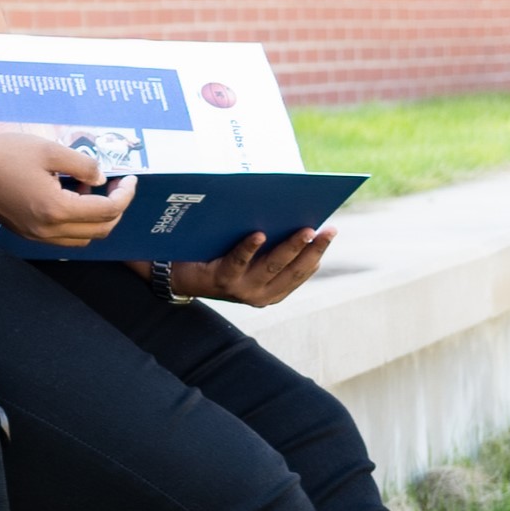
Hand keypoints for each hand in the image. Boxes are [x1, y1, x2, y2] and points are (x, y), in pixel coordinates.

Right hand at [0, 134, 136, 246]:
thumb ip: (83, 165)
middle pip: (100, 230)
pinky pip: (64, 237)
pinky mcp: (27, 233)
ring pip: (83, 237)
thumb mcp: (50, 150)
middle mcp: (47, 230)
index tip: (131, 179)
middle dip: (115, 208)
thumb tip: (101, 178)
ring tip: (89, 188)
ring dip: (96, 217)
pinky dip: (77, 222)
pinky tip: (70, 196)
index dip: (125, 195)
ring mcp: (36, 235)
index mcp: (56, 209)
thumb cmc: (4, 153)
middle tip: (117, 185)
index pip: (106, 210)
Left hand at [154, 228, 332, 307]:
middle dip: (313, 249)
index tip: (330, 233)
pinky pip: (239, 262)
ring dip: (290, 247)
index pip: (302, 272)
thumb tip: (292, 216)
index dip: (317, 253)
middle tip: (326, 229)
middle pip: (293, 270)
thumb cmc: (219, 258)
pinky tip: (259, 233)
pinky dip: (250, 248)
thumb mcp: (250, 257)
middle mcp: (260, 294)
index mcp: (272, 291)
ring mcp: (241, 289)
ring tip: (304, 231)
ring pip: (272, 267)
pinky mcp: (222, 281)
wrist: (179, 273)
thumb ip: (270, 246)